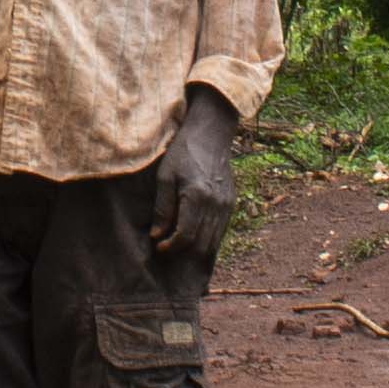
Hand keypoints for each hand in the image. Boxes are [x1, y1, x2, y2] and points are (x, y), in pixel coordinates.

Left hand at [151, 86, 240, 262]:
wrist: (211, 135)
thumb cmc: (183, 152)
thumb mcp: (165, 177)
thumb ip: (162, 208)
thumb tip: (157, 235)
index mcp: (197, 196)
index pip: (186, 235)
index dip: (171, 246)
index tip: (159, 246)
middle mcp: (216, 204)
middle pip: (201, 244)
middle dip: (183, 252)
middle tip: (167, 248)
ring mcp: (227, 205)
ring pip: (214, 241)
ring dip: (196, 249)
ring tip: (179, 245)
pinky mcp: (231, 203)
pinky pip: (221, 231)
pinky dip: (207, 240)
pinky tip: (194, 237)